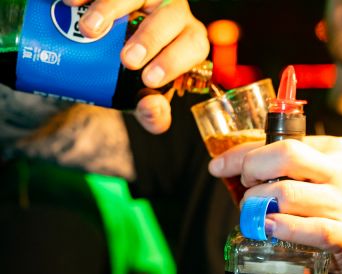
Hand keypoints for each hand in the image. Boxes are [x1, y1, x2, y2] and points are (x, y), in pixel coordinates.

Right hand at [63, 0, 208, 132]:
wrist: (111, 58)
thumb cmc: (138, 79)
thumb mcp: (144, 101)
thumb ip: (154, 115)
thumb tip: (152, 107)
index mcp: (187, 41)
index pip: (192, 46)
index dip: (174, 61)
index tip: (148, 79)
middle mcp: (173, 13)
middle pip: (171, 15)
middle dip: (150, 38)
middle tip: (127, 60)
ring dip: (111, 6)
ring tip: (89, 30)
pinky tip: (70, 2)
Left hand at [208, 136, 341, 273]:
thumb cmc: (330, 210)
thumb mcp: (313, 179)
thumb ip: (279, 169)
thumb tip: (227, 166)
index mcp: (331, 150)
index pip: (279, 141)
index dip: (241, 154)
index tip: (218, 167)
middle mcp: (340, 171)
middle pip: (285, 156)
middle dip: (252, 170)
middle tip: (247, 188)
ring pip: (285, 193)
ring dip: (258, 204)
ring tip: (255, 212)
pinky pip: (302, 227)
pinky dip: (277, 227)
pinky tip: (267, 227)